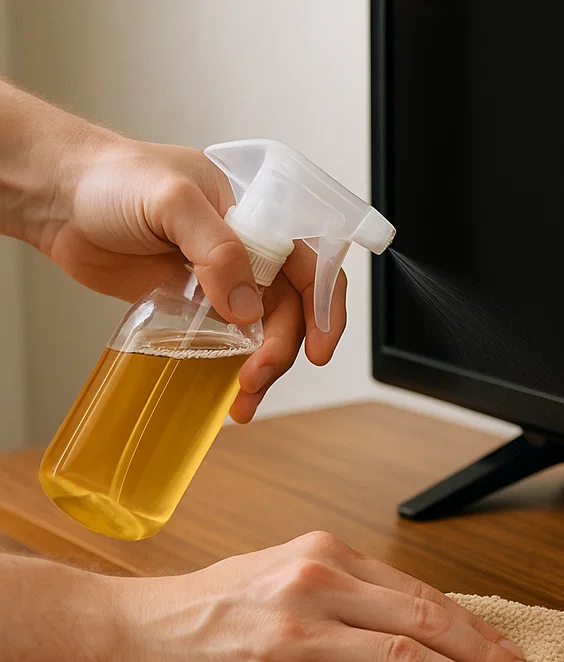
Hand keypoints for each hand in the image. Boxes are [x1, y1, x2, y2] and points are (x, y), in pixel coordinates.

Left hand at [39, 130, 344, 422]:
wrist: (57, 198)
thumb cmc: (112, 178)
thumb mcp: (171, 199)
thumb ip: (215, 248)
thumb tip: (247, 308)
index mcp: (258, 215)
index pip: (312, 262)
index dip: (325, 307)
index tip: (319, 349)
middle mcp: (249, 250)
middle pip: (291, 309)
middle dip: (282, 348)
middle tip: (255, 377)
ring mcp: (223, 281)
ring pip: (264, 332)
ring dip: (262, 369)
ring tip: (243, 400)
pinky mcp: (196, 307)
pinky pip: (229, 343)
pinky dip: (232, 370)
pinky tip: (226, 393)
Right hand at [94, 532, 540, 661]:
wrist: (121, 637)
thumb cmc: (199, 612)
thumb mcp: (277, 577)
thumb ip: (341, 596)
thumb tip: (409, 630)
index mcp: (322, 555)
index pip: (419, 593)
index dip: (474, 627)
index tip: (505, 651)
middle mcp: (316, 585)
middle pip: (426, 622)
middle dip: (485, 656)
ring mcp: (296, 634)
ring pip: (404, 659)